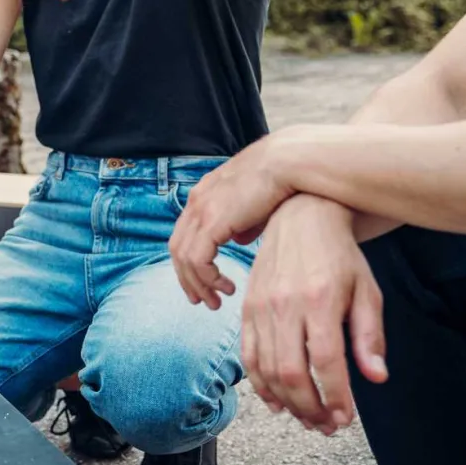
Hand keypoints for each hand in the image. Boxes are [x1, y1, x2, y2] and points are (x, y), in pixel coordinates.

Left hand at [170, 130, 304, 308]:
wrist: (288, 163)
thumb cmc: (281, 182)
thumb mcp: (255, 206)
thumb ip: (243, 223)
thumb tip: (239, 239)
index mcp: (204, 195)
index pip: (184, 234)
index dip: (189, 263)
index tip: (202, 283)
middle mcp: (196, 201)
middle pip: (177, 249)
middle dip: (187, 279)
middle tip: (202, 301)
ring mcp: (201, 210)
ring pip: (184, 258)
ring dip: (198, 284)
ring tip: (216, 301)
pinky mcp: (212, 220)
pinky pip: (197, 259)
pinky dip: (207, 278)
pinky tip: (227, 287)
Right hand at [240, 194, 388, 434]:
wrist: (299, 219)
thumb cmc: (339, 257)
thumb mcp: (367, 292)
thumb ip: (370, 336)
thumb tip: (375, 377)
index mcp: (320, 300)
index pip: (325, 361)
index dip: (335, 396)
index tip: (346, 418)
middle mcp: (285, 305)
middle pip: (290, 371)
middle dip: (309, 407)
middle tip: (327, 426)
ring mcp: (260, 307)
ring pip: (266, 367)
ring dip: (287, 401)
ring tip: (307, 418)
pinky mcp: (246, 308)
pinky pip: (248, 354)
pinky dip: (259, 383)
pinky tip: (276, 401)